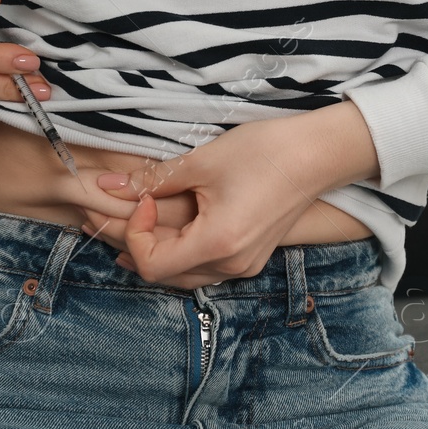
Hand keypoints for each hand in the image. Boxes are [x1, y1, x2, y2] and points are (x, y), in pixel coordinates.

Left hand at [79, 101, 380, 289]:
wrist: (318, 154)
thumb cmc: (265, 152)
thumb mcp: (202, 162)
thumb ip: (153, 180)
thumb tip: (109, 187)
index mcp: (218, 244)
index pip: (152, 265)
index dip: (136, 233)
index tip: (144, 200)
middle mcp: (232, 265)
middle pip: (165, 276)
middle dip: (137, 245)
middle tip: (119, 213)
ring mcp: (244, 265)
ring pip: (185, 275)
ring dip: (159, 252)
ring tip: (140, 223)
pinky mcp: (251, 257)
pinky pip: (205, 267)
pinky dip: (182, 252)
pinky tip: (173, 229)